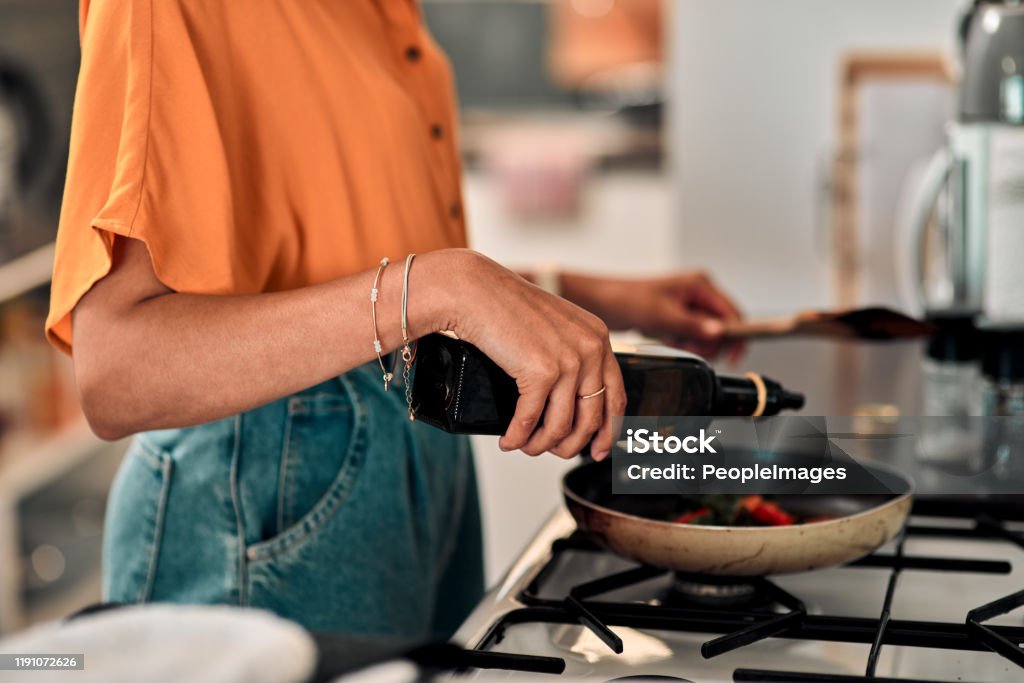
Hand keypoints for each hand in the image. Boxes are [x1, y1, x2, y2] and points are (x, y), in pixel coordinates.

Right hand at [414, 250, 626, 459]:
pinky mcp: (541, 372)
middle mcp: (590, 349)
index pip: (616, 396)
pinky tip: (509, 440)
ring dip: (540, 445)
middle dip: (570, 445)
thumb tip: (572, 401)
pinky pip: (531, 420)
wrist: (474, 290)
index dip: (608, 431)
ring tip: (525, 446)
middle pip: (591, 419)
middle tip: (552, 452)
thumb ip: (571, 355)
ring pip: (561, 426)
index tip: (599, 450)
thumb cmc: (505, 305)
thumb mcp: (555, 327)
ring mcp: (568, 361)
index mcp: (597, 337)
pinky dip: (518, 436)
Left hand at [562, 271, 744, 361]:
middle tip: (690, 346)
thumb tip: (718, 334)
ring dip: (694, 343)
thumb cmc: (628, 299)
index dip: (735, 335)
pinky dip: (683, 342)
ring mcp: (689, 305)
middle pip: (722, 325)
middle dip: (709, 342)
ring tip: (673, 339)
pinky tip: (667, 337)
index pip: (732, 313)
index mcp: (700, 284)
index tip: (733, 355)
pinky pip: (692, 335)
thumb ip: (693, 326)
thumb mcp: (663, 316)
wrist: (603, 303)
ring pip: (707, 333)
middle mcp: (698, 292)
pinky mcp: (679, 316)